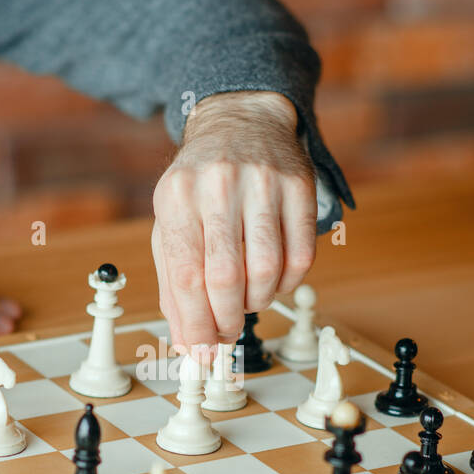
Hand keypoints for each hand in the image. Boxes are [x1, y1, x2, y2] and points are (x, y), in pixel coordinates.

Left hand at [152, 91, 315, 348]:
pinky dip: (286, 283)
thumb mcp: (172, 221)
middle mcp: (218, 184)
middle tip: (225, 335)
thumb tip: (187, 341)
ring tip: (247, 301)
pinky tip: (271, 280)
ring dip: (257, 302)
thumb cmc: (201, 184)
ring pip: (266, 270)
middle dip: (226, 320)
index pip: (186, 275)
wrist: (241, 121)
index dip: (195, 323)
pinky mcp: (299, 186)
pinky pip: (301, 256)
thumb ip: (173, 282)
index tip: (201, 352)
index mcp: (177, 195)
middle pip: (226, 277)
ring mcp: (263, 182)